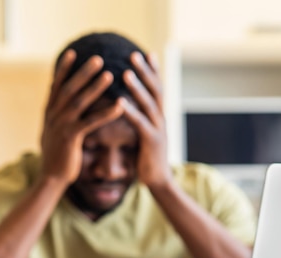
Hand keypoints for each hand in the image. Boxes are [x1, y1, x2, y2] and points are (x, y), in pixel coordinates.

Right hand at [40, 50, 123, 186]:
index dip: (64, 68)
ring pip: (79, 102)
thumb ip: (55, 115)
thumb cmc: (56, 155)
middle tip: (98, 57)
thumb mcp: (52, 131)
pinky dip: (105, 113)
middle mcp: (53, 116)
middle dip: (83, 72)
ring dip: (95, 87)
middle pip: (69, 89)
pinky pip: (91, 122)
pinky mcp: (71, 138)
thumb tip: (55, 102)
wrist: (51, 178)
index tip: (73, 52)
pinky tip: (119, 105)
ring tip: (109, 74)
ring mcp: (61, 126)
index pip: (56, 85)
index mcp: (49, 112)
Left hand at [122, 52, 171, 188]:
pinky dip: (130, 111)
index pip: (157, 88)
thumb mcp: (145, 135)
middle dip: (145, 71)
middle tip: (134, 54)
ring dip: (137, 86)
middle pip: (155, 89)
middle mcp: (161, 118)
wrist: (158, 181)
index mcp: (159, 116)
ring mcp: (158, 129)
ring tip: (126, 71)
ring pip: (148, 103)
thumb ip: (141, 120)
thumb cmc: (147, 158)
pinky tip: (120, 101)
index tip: (145, 53)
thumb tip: (130, 106)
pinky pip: (140, 123)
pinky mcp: (152, 141)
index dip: (152, 70)